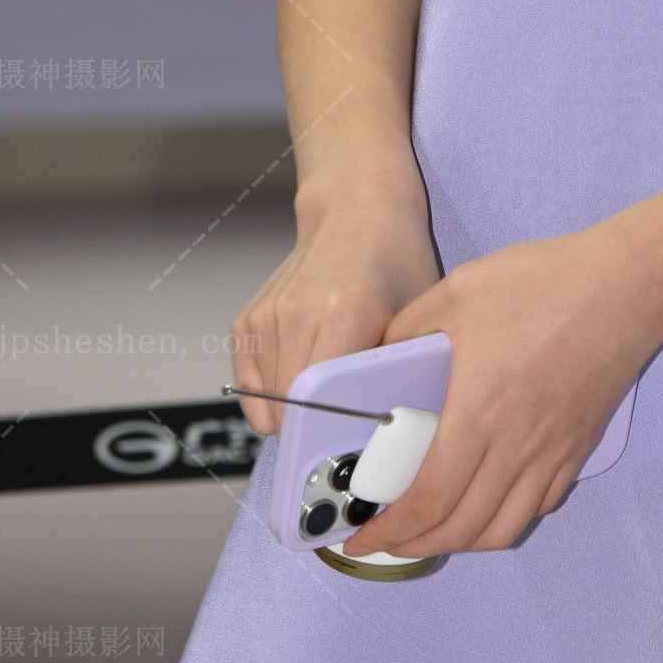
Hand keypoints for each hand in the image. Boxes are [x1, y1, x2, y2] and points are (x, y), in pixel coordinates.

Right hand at [231, 189, 438, 436]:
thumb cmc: (396, 262)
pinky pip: (250, 388)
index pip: (320, 401)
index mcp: (342, 313)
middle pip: (289, 410)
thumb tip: (393, 435)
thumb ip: (399, 371)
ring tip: (328, 405)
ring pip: (267, 404)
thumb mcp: (416, 315)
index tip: (355, 452)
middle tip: (345, 438)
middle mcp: (294, 316)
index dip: (334, 435)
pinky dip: (272, 399)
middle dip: (314, 434)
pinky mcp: (247, 323)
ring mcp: (264, 318)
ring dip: (295, 417)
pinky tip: (302, 385)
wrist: (355, 211)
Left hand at [338, 225, 662, 558]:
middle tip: (384, 538)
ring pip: (502, 529)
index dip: (389, 530)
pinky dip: (503, 520)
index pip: (428, 499)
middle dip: (414, 545)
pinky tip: (486, 503)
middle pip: (461, 528)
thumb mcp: (457, 292)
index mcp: (477, 415)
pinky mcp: (577, 449)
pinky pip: (537, 507)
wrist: (627, 287)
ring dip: (459, 542)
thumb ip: (407, 330)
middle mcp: (516, 449)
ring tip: (431, 530)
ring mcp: (553, 455)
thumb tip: (374, 364)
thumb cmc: (540, 284)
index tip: (359, 534)